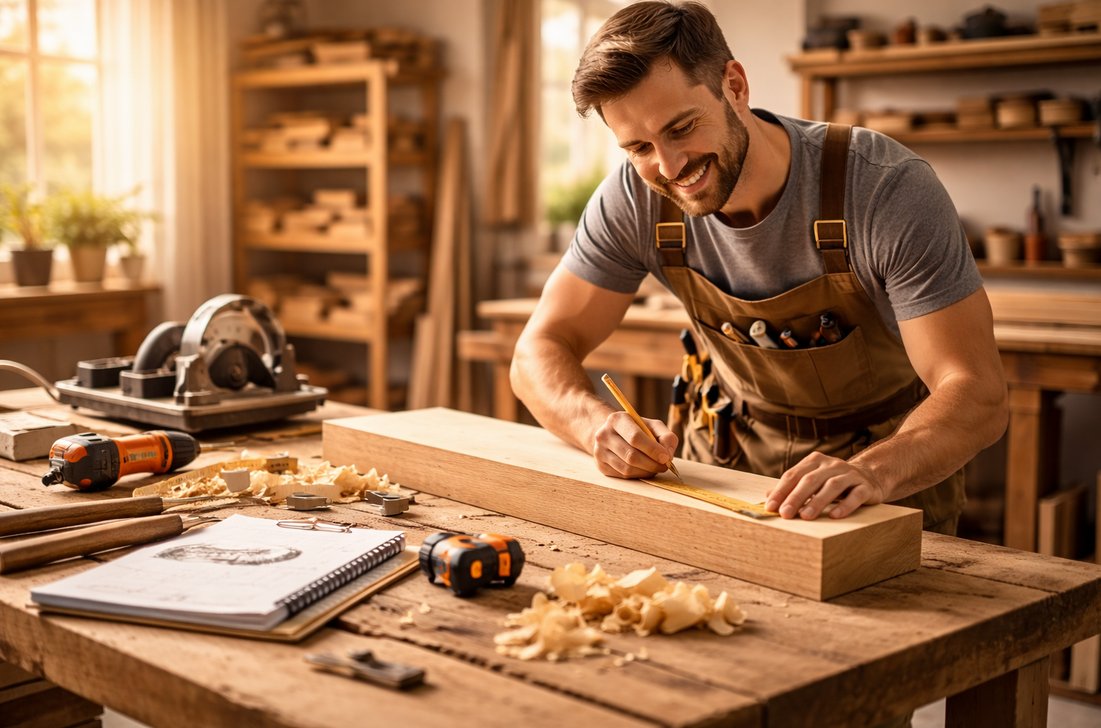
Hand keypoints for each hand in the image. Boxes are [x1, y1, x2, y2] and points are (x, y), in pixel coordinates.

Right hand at [592, 411, 677, 478]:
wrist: (613, 434)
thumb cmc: (637, 430)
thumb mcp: (652, 426)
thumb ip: (666, 436)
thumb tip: (667, 456)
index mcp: (617, 419)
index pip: (635, 437)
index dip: (653, 449)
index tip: (666, 457)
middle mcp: (604, 435)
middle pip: (631, 456)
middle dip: (652, 464)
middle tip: (664, 466)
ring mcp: (600, 451)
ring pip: (627, 469)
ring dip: (646, 471)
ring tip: (655, 467)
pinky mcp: (601, 466)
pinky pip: (623, 476)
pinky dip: (638, 475)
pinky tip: (643, 469)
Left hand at [764, 452, 884, 519]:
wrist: (870, 476)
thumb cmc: (833, 482)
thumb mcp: (812, 481)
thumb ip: (792, 488)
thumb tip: (768, 497)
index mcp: (814, 461)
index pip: (793, 475)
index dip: (781, 491)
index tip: (770, 507)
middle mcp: (831, 464)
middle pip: (810, 480)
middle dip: (795, 497)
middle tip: (785, 514)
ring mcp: (850, 474)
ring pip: (832, 486)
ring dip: (817, 502)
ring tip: (806, 516)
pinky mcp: (865, 486)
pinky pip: (855, 495)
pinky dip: (844, 505)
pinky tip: (834, 515)